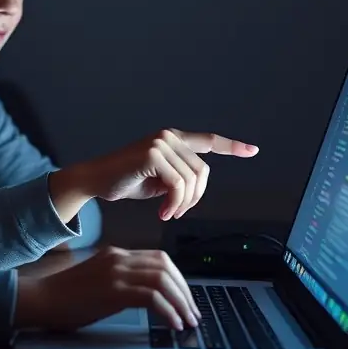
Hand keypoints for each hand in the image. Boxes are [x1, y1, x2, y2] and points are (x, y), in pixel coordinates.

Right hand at [14, 247, 200, 331]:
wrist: (42, 299)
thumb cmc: (65, 296)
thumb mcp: (98, 280)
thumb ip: (121, 280)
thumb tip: (148, 296)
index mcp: (116, 254)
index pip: (159, 258)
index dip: (178, 279)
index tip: (185, 298)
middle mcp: (119, 258)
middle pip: (166, 267)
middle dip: (185, 291)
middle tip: (193, 312)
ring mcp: (116, 272)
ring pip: (163, 280)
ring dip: (180, 302)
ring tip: (187, 321)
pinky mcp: (113, 290)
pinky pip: (151, 296)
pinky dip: (167, 311)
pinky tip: (172, 324)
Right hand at [51, 129, 257, 221]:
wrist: (95, 180)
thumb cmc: (124, 181)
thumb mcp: (158, 180)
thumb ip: (178, 177)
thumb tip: (195, 187)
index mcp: (171, 139)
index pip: (208, 140)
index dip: (231, 146)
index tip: (252, 150)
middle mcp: (168, 136)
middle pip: (202, 171)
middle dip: (195, 197)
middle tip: (178, 211)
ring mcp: (160, 143)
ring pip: (191, 180)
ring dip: (183, 203)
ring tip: (168, 212)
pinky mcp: (152, 154)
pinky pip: (177, 185)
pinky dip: (174, 203)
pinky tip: (162, 212)